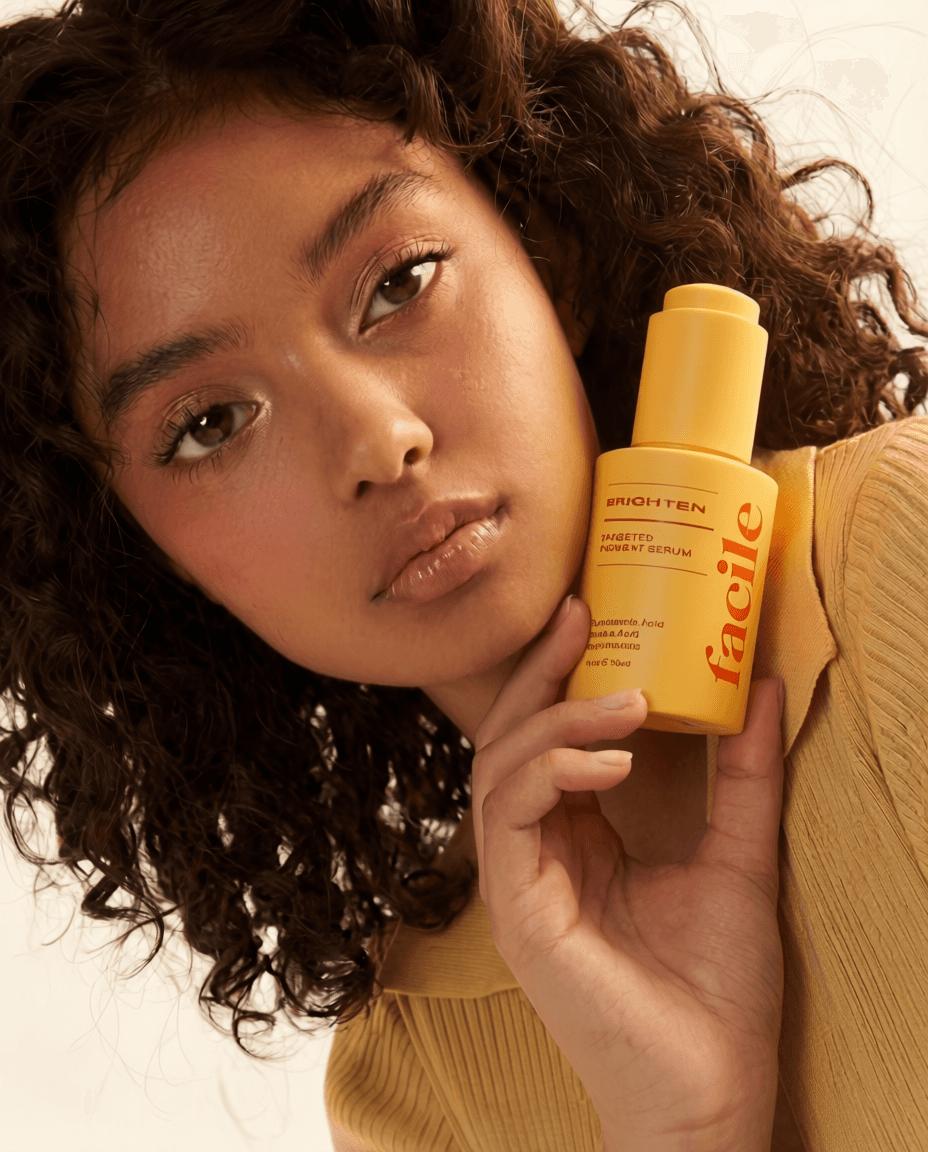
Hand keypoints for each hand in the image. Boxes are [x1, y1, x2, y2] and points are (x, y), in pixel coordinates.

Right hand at [471, 595, 784, 1150]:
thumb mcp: (738, 856)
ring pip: (499, 769)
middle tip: (582, 618)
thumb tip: (761, 688)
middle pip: (509, 740)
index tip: (595, 616)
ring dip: (554, 720)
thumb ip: (741, 776)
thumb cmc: (716, 990)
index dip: (561, 676)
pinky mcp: (516, 911)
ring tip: (624, 698)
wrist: (711, 1088)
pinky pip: (509, 818)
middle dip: (540, 675)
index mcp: (575, 841)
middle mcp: (536, 854)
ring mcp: (519, 883)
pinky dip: (551, 772)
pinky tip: (608, 760)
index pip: (546, 741)